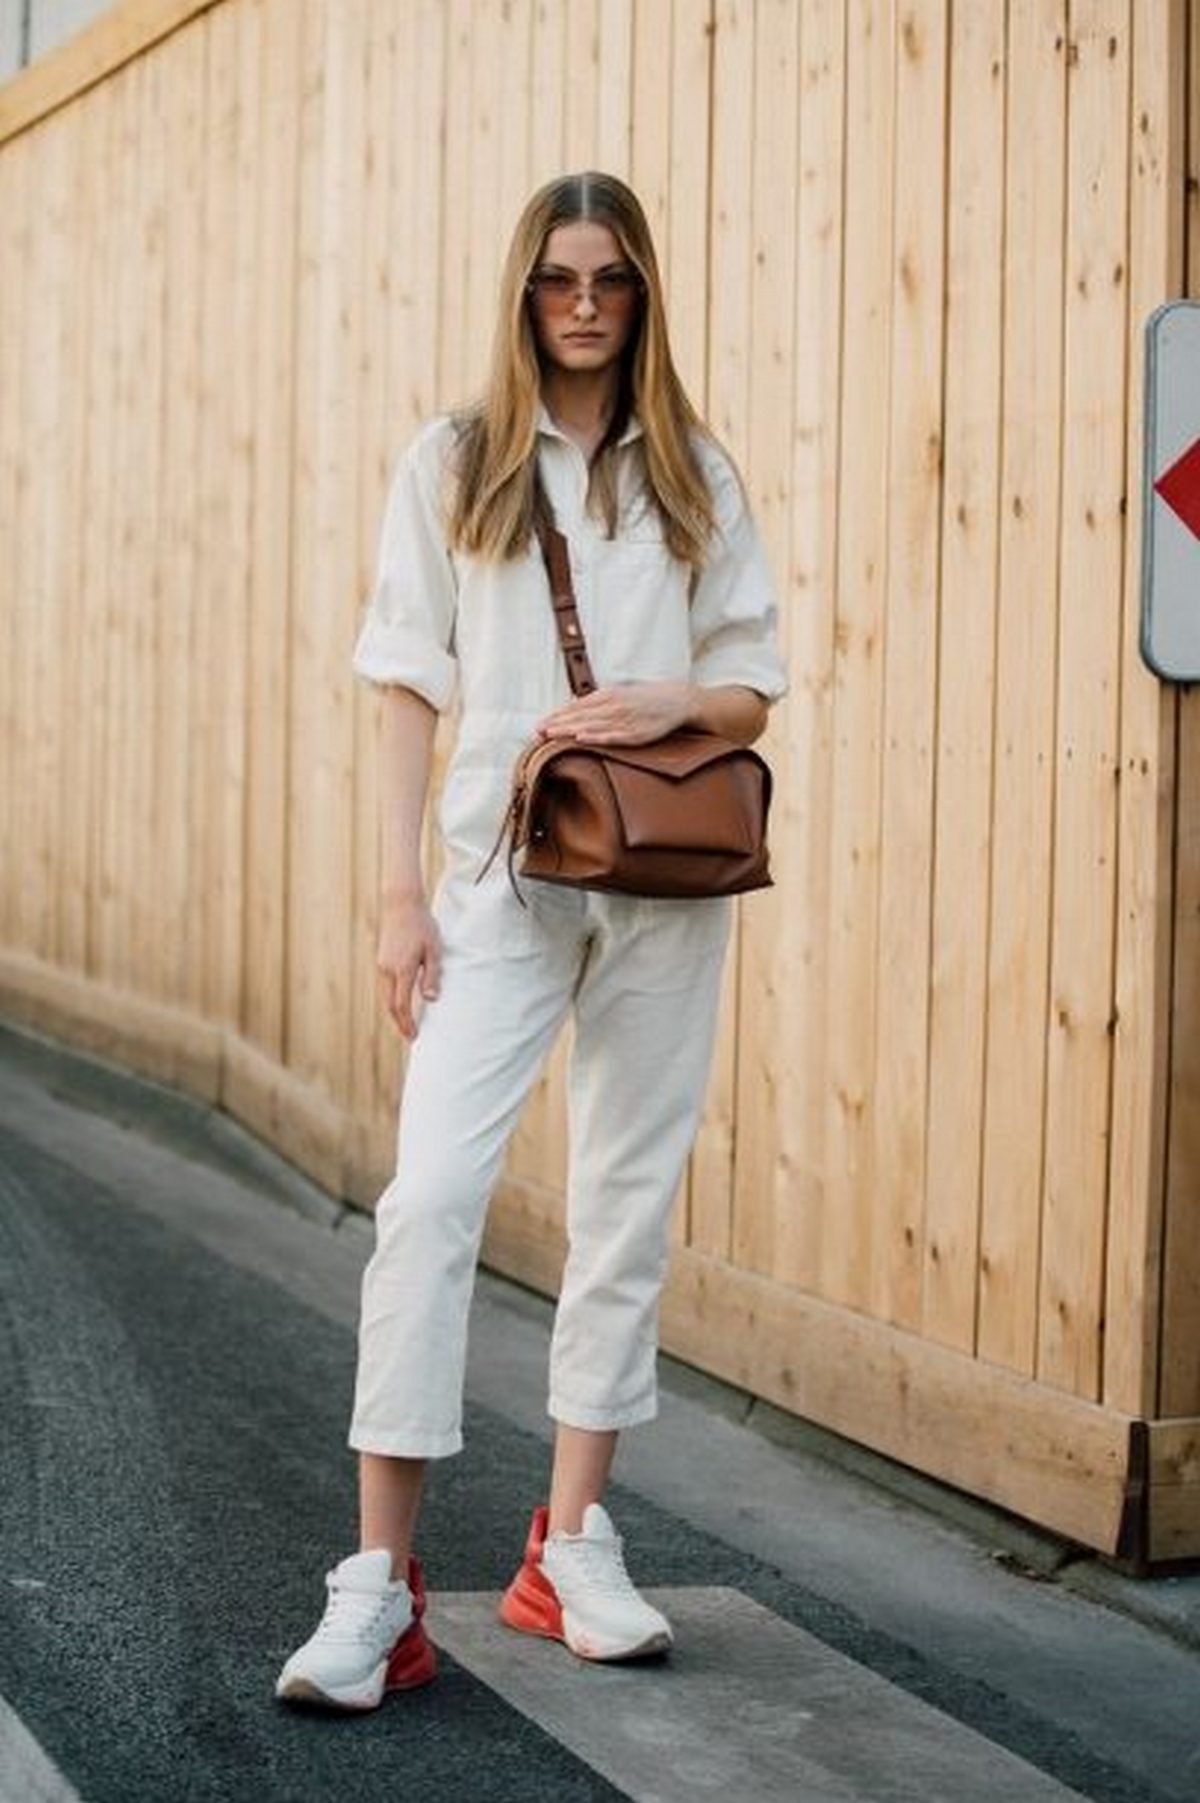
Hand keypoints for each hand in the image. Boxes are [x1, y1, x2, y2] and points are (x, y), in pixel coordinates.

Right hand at [376, 894, 441, 1038]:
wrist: (402, 904)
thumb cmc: (422, 925)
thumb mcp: (434, 950)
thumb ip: (432, 976)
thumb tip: (430, 1000)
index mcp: (402, 969)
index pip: (402, 1005)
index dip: (407, 1023)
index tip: (414, 1036)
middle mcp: (388, 970)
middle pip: (391, 1005)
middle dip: (400, 1023)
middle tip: (410, 1036)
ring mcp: (382, 965)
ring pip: (387, 996)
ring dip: (396, 1011)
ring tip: (407, 1024)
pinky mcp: (382, 960)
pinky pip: (387, 986)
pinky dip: (393, 998)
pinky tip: (402, 1003)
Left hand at [536, 681, 693, 746]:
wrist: (677, 700)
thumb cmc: (645, 699)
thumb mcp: (619, 694)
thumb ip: (597, 701)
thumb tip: (573, 706)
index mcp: (607, 695)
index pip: (576, 707)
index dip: (556, 717)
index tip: (539, 726)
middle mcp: (613, 705)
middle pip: (580, 716)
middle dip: (557, 724)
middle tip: (537, 733)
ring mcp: (624, 719)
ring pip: (592, 725)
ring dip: (570, 730)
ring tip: (551, 736)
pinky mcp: (636, 733)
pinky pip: (613, 736)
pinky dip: (596, 737)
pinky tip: (581, 739)